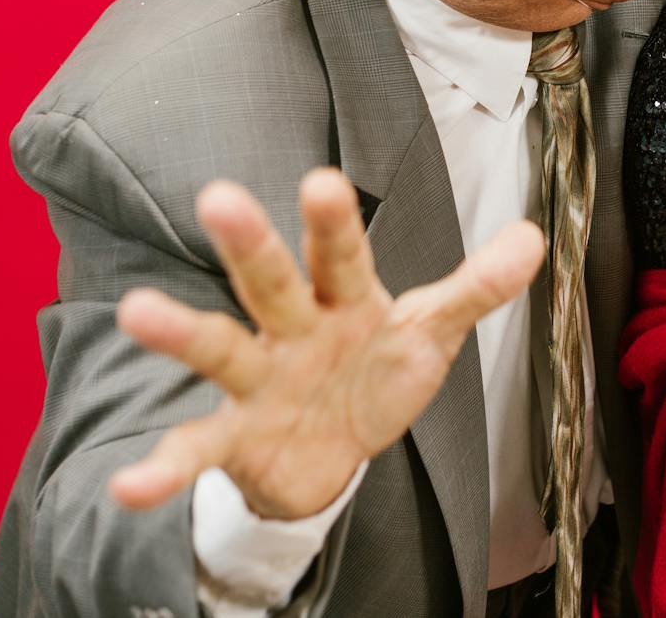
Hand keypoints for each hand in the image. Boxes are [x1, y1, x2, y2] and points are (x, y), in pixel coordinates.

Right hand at [109, 168, 543, 519]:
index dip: (333, 222)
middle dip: (250, 243)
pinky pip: (196, 448)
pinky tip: (131, 485)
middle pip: (271, 281)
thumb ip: (477, 287)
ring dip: (178, 332)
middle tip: (219, 196)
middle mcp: (292, 327)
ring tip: (137, 312)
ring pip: (219, 347)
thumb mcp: (431, 330)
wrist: (334, 455)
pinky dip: (163, 469)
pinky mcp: (235, 436)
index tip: (323, 181)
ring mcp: (257, 379)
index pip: (342, 254)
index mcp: (344, 297)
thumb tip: (535, 236)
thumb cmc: (377, 372)